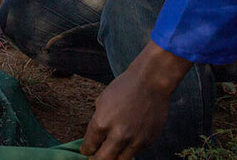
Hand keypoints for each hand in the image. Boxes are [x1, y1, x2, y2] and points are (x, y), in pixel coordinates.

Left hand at [81, 41, 191, 158]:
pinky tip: (125, 144)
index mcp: (101, 123)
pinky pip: (135, 152)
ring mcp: (135, 140)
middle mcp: (118, 135)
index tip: (86, 151)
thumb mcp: (102, 101)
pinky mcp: (148, 141)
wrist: (150, 83)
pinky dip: (129, 150)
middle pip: (103, 159)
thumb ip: (98, 121)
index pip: (90, 146)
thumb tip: (95, 137)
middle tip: (94, 159)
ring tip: (109, 154)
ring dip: (113, 158)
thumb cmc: (123, 88)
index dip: (86, 150)